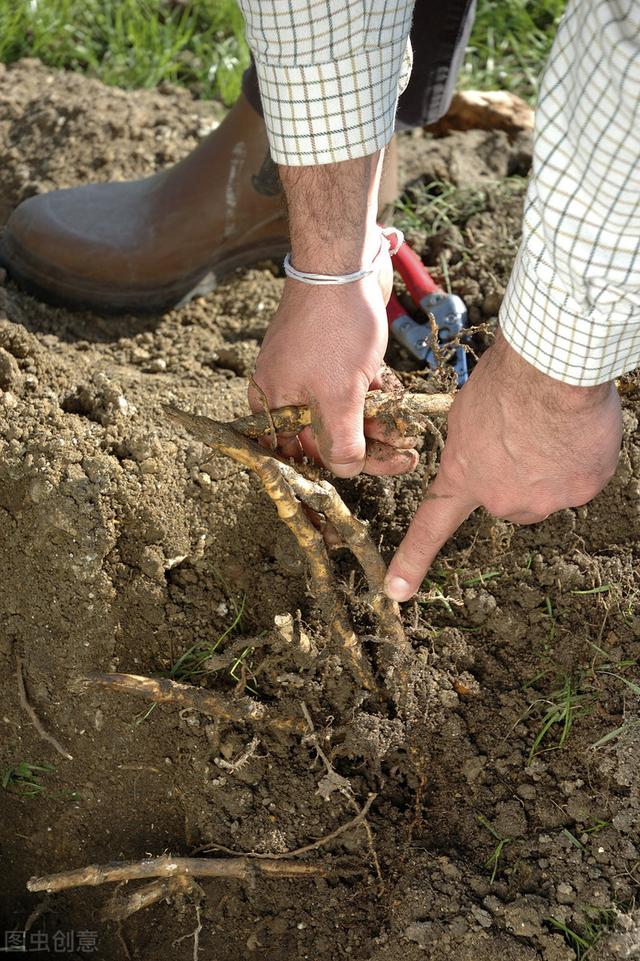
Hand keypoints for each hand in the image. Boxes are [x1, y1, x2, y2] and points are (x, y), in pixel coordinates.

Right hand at [249, 245, 418, 476]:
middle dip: (368, 447)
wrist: (343, 262)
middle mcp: (288, 391)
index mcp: (275, 404)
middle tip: (406, 458)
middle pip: (328, 435)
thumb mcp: (339, 394)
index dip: (339, 468)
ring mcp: (312, 372)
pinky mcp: (335, 356)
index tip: (381, 472)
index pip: (302, 453)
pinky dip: (376, 397)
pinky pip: (355, 389)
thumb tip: (345, 472)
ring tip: (410, 435)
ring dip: (378, 424)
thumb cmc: (334, 328)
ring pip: (346, 412)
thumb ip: (341, 440)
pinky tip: (399, 404)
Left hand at [384, 329, 622, 600]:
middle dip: (517, 473)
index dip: (411, 562)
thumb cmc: (506, 379)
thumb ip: (472, 445)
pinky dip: (582, 459)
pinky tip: (576, 432)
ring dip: (551, 466)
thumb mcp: (466, 412)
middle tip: (523, 432)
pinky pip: (582, 479)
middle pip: (510, 498)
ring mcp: (543, 500)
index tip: (396, 592)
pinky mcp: (581, 491)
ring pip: (548, 490)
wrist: (553, 368)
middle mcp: (501, 500)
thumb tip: (488, 453)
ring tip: (551, 426)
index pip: (430, 527)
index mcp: (464, 477)